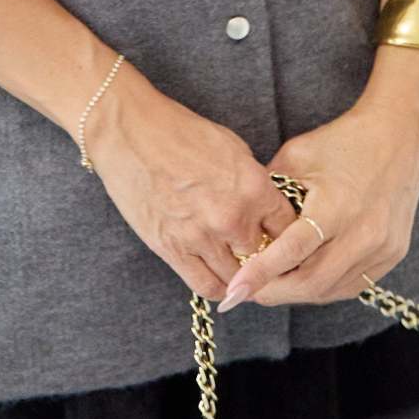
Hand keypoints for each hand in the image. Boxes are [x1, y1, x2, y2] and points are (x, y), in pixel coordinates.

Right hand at [86, 83, 300, 299]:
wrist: (130, 132)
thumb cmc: (179, 132)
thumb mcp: (231, 148)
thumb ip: (252, 182)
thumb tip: (264, 207)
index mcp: (253, 187)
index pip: (289, 229)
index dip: (286, 234)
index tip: (279, 236)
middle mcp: (233, 217)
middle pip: (266, 256)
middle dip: (264, 254)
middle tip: (258, 252)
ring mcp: (202, 237)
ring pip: (238, 277)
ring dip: (241, 274)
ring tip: (238, 266)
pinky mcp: (172, 249)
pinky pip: (206, 286)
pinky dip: (218, 287)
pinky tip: (218, 277)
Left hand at [217, 88, 418, 310]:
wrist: (399, 135)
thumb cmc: (343, 141)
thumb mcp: (296, 156)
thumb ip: (269, 192)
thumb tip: (240, 224)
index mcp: (336, 206)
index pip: (292, 251)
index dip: (260, 274)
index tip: (233, 291)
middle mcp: (363, 233)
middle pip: (311, 282)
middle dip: (273, 292)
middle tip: (246, 291)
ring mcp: (382, 248)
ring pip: (330, 289)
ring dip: (297, 292)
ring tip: (272, 284)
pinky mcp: (393, 254)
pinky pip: (351, 284)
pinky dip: (324, 286)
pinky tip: (305, 277)